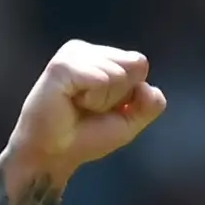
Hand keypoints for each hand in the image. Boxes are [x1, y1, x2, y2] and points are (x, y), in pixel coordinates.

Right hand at [2, 41, 166, 188]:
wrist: (54, 154)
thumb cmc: (86, 136)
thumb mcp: (129, 122)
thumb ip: (149, 105)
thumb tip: (150, 87)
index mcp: (100, 56)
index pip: (139, 64)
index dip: (129, 95)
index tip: (105, 108)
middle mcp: (86, 50)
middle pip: (133, 65)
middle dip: (118, 96)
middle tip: (90, 108)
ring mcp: (72, 55)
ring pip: (117, 73)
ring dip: (103, 100)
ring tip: (79, 106)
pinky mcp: (61, 65)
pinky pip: (100, 79)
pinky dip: (92, 99)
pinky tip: (71, 102)